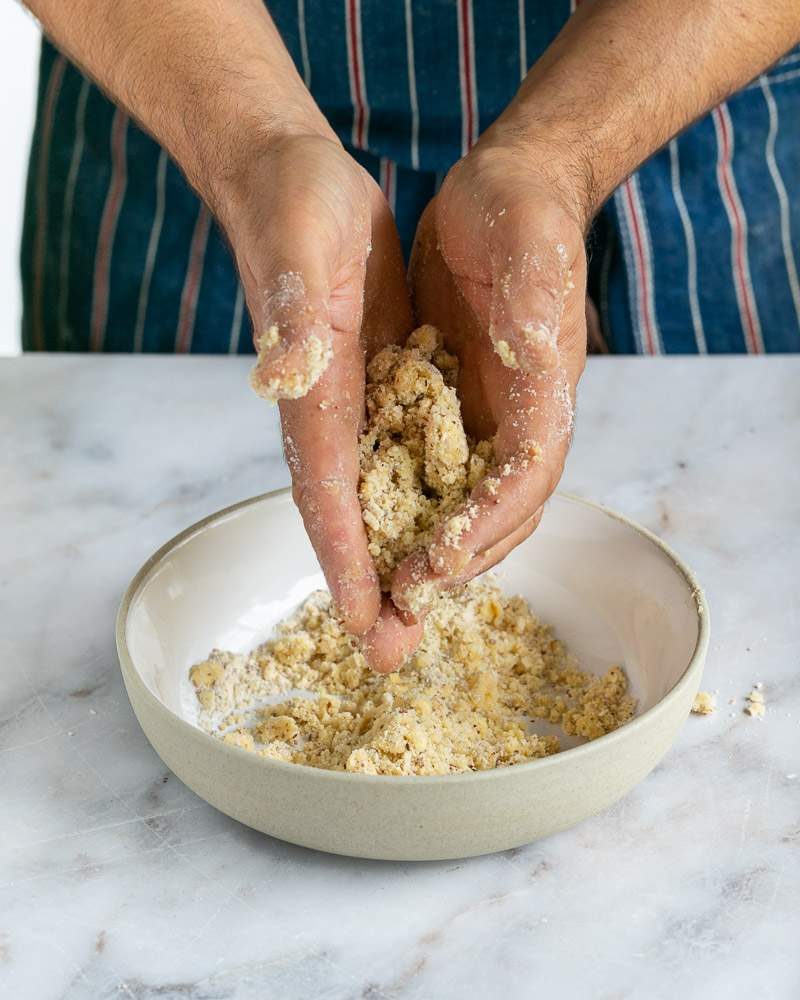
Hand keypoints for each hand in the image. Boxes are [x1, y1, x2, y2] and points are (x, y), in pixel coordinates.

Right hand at [220, 133, 411, 635]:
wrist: (292, 181)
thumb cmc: (291, 209)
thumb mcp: (300, 250)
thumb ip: (291, 318)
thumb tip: (280, 378)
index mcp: (315, 392)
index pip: (325, 492)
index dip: (343, 559)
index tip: (362, 621)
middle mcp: (330, 410)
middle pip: (349, 514)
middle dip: (369, 584)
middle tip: (391, 654)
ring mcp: (354, 399)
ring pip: (377, 495)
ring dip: (393, 556)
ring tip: (417, 616)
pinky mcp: (377, 380)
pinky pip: (397, 456)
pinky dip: (412, 502)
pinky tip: (436, 532)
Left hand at [365, 135, 588, 670]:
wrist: (512, 187)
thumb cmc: (527, 213)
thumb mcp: (532, 251)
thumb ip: (532, 315)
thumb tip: (528, 372)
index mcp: (543, 392)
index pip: (525, 482)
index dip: (483, 529)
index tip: (434, 565)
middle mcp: (517, 417)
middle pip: (498, 516)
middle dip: (450, 568)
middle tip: (396, 618)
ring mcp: (485, 414)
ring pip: (462, 505)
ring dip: (427, 557)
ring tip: (379, 604)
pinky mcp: (453, 401)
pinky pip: (432, 471)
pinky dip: (409, 513)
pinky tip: (370, 539)